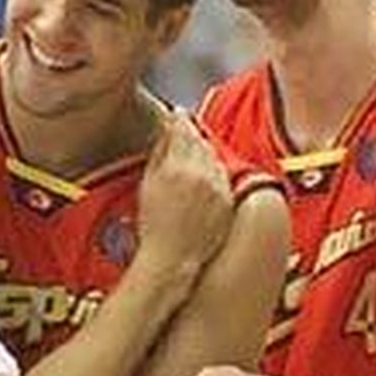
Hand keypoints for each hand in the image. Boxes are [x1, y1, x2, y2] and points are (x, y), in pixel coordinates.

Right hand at [136, 112, 232, 278]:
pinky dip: (214, 174)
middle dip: (192, 136)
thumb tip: (168, 132)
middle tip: (184, 134)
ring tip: (191, 162)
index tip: (176, 115)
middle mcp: (201, 174)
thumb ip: (159, 154)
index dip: (179, 120)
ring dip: (204, 154)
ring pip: (214, 157)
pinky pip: (223, 177)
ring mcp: (217, 188)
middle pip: (201, 140)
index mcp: (177, 167)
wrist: (173, 260)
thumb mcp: (148, 185)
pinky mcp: (228, 201)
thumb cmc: (153, 226)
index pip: (182, 129)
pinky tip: (203, 182)